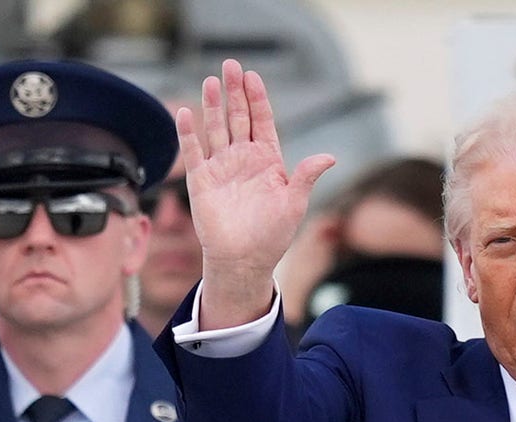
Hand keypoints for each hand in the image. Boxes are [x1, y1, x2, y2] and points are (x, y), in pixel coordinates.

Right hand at [176, 58, 335, 328]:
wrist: (245, 260)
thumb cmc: (273, 235)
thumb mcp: (295, 203)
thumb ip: (306, 176)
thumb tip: (329, 157)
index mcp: (268, 160)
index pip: (262, 121)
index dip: (258, 99)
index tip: (253, 77)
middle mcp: (243, 159)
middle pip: (238, 117)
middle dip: (235, 92)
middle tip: (231, 66)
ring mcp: (221, 168)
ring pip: (216, 129)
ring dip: (212, 105)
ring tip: (211, 81)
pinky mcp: (201, 181)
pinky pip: (193, 153)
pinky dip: (189, 134)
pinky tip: (186, 113)